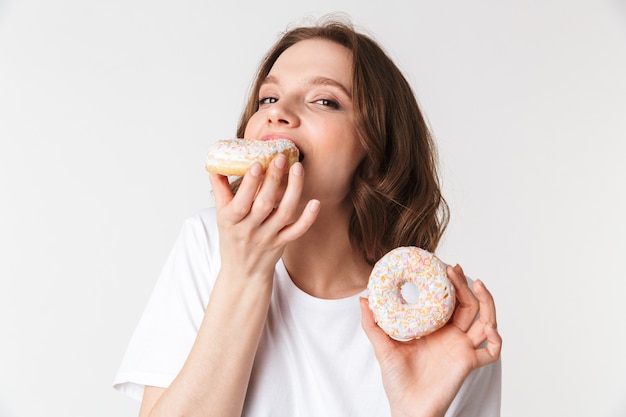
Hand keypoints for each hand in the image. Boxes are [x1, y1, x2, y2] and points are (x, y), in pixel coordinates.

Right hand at [209, 155, 319, 281]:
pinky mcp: (282, 243)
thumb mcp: (221, 216)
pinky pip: (297, 231)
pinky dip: (308, 218)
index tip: (257, 163)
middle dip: (273, 180)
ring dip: (293, 190)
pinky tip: (316, 202)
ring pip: (284, 213)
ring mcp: (268, 237)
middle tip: (281, 158)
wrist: (243, 273)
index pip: (241, 202)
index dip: (250, 183)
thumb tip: (216, 165)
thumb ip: (220, 190)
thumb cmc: (232, 239)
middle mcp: (250, 230)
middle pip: (264, 204)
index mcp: (231, 221)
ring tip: (298, 168)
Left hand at [360, 264, 501, 416]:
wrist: (407, 406)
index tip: (445, 267)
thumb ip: (373, 323)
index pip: (448, 301)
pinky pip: (491, 352)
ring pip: (485, 321)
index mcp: (435, 329)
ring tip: (479, 285)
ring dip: (487, 302)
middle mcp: (452, 336)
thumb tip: (363, 299)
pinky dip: (496, 340)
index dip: (450, 284)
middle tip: (456, 269)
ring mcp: (462, 349)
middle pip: (468, 305)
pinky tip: (489, 328)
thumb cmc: (396, 380)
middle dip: (465, 285)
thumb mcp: (382, 346)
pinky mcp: (468, 363)